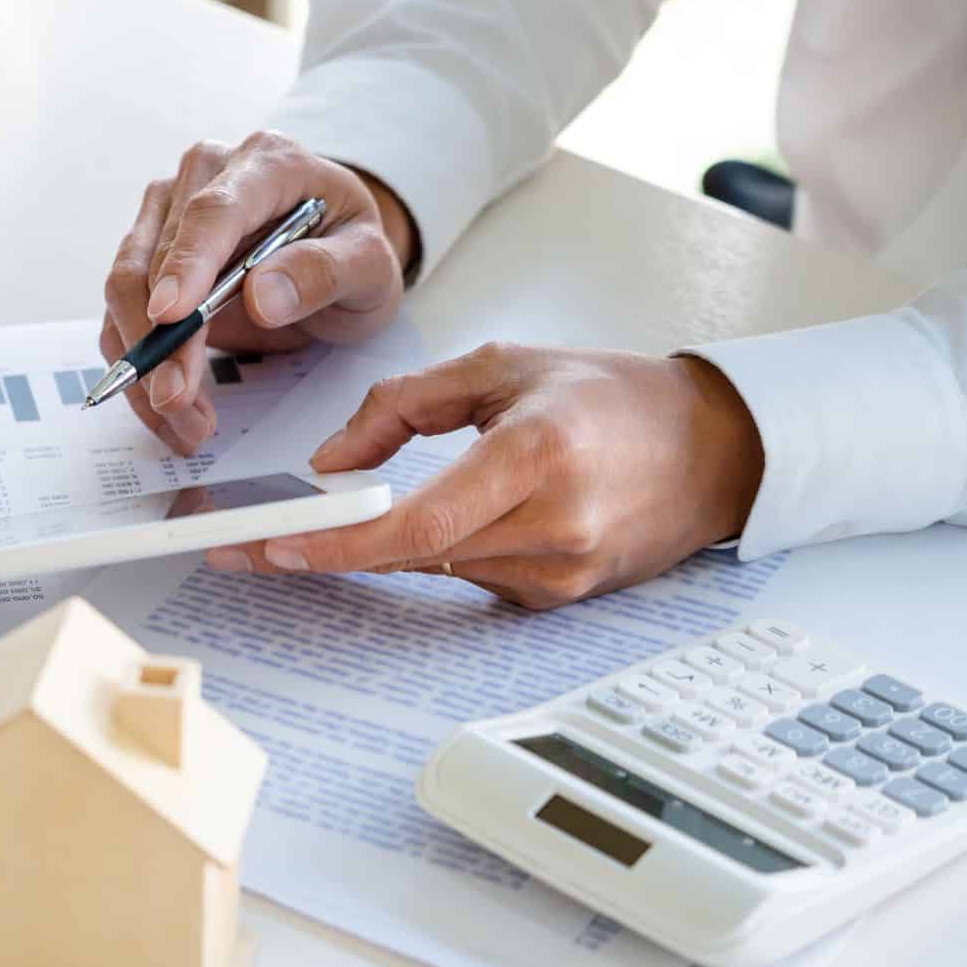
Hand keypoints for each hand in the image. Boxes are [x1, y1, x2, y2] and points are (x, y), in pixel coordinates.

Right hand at [99, 132, 417, 455]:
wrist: (334, 252)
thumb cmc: (350, 250)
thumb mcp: (369, 265)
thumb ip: (324, 273)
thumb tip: (262, 297)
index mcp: (266, 163)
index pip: (214, 211)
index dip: (187, 264)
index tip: (170, 317)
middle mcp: (203, 177)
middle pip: (155, 258)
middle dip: (161, 341)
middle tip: (180, 404)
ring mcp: (167, 213)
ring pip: (126, 288)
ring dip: (144, 363)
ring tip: (185, 420)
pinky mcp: (148, 255)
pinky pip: (123, 315)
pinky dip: (139, 369)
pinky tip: (171, 408)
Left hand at [205, 343, 766, 609]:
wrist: (713, 448)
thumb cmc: (610, 397)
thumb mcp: (501, 367)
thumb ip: (403, 407)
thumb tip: (331, 464)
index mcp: (537, 455)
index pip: (418, 523)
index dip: (340, 544)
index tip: (276, 546)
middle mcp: (553, 525)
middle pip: (414, 554)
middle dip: (330, 549)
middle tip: (253, 545)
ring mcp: (560, 573)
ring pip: (435, 568)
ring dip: (384, 548)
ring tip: (338, 521)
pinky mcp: (561, 599)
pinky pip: (470, 577)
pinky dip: (441, 550)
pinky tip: (452, 517)